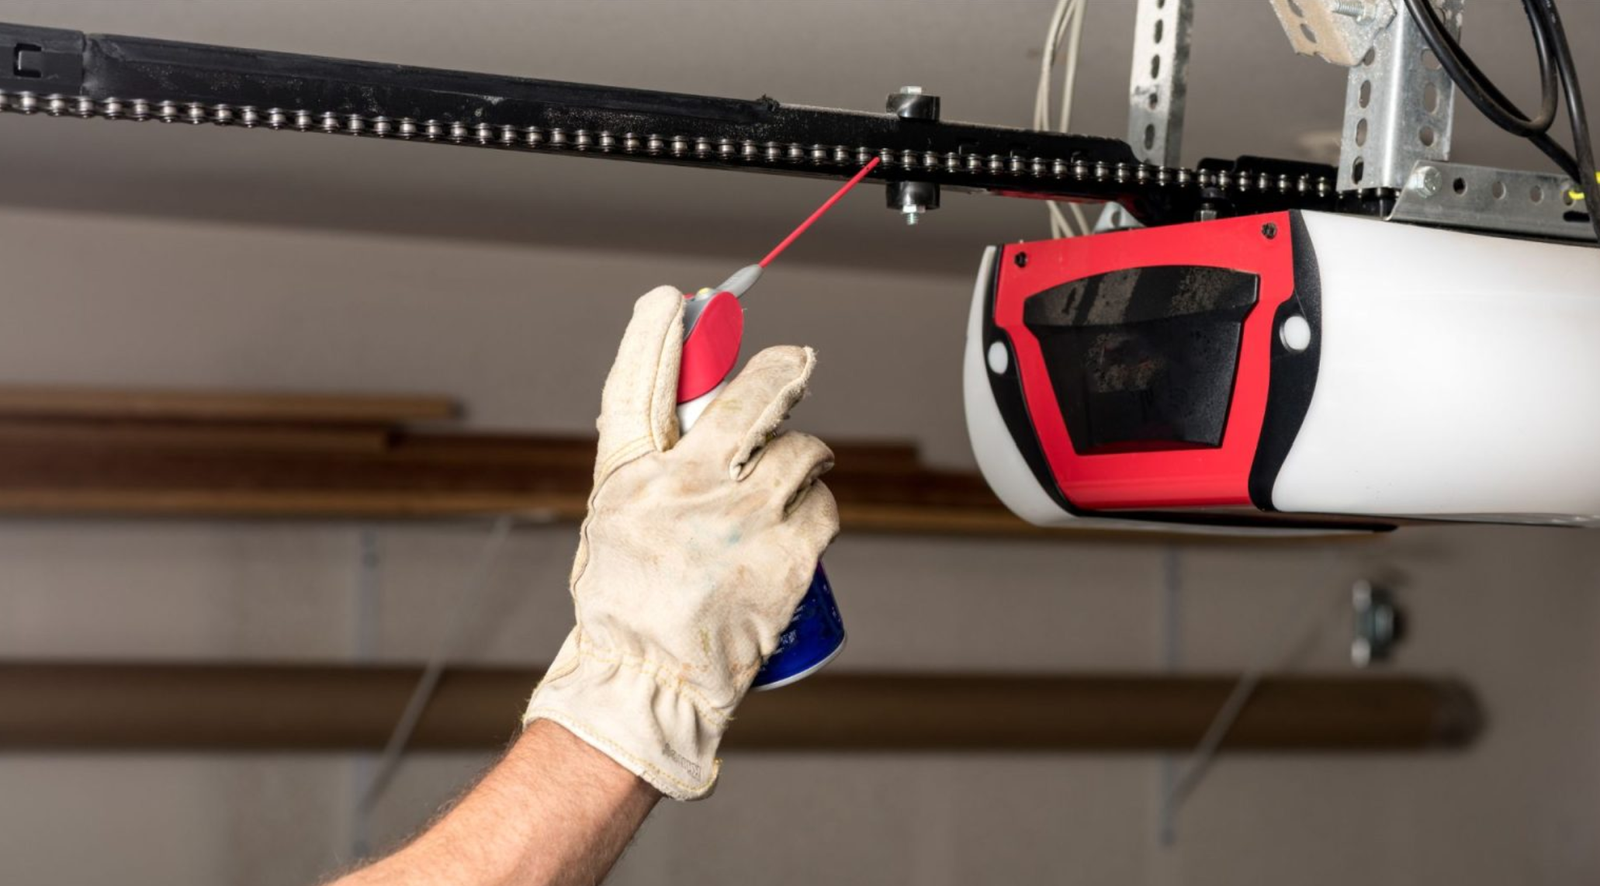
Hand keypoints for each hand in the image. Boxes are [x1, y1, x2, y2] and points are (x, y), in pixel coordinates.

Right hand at [523, 286, 838, 799]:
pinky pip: (823, 505)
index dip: (656, 335)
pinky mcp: (788, 556)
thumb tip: (690, 419)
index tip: (673, 300)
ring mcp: (742, 520)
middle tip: (796, 361)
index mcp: (634, 476)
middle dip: (780, 371)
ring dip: (805, 453)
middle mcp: (688, 488)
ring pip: (800, 451)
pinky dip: (818, 505)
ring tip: (797, 468)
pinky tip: (803, 518)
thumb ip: (650, 469)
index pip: (640, 385)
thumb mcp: (617, 521)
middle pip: (747, 399)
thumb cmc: (630, 605)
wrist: (651, 681)